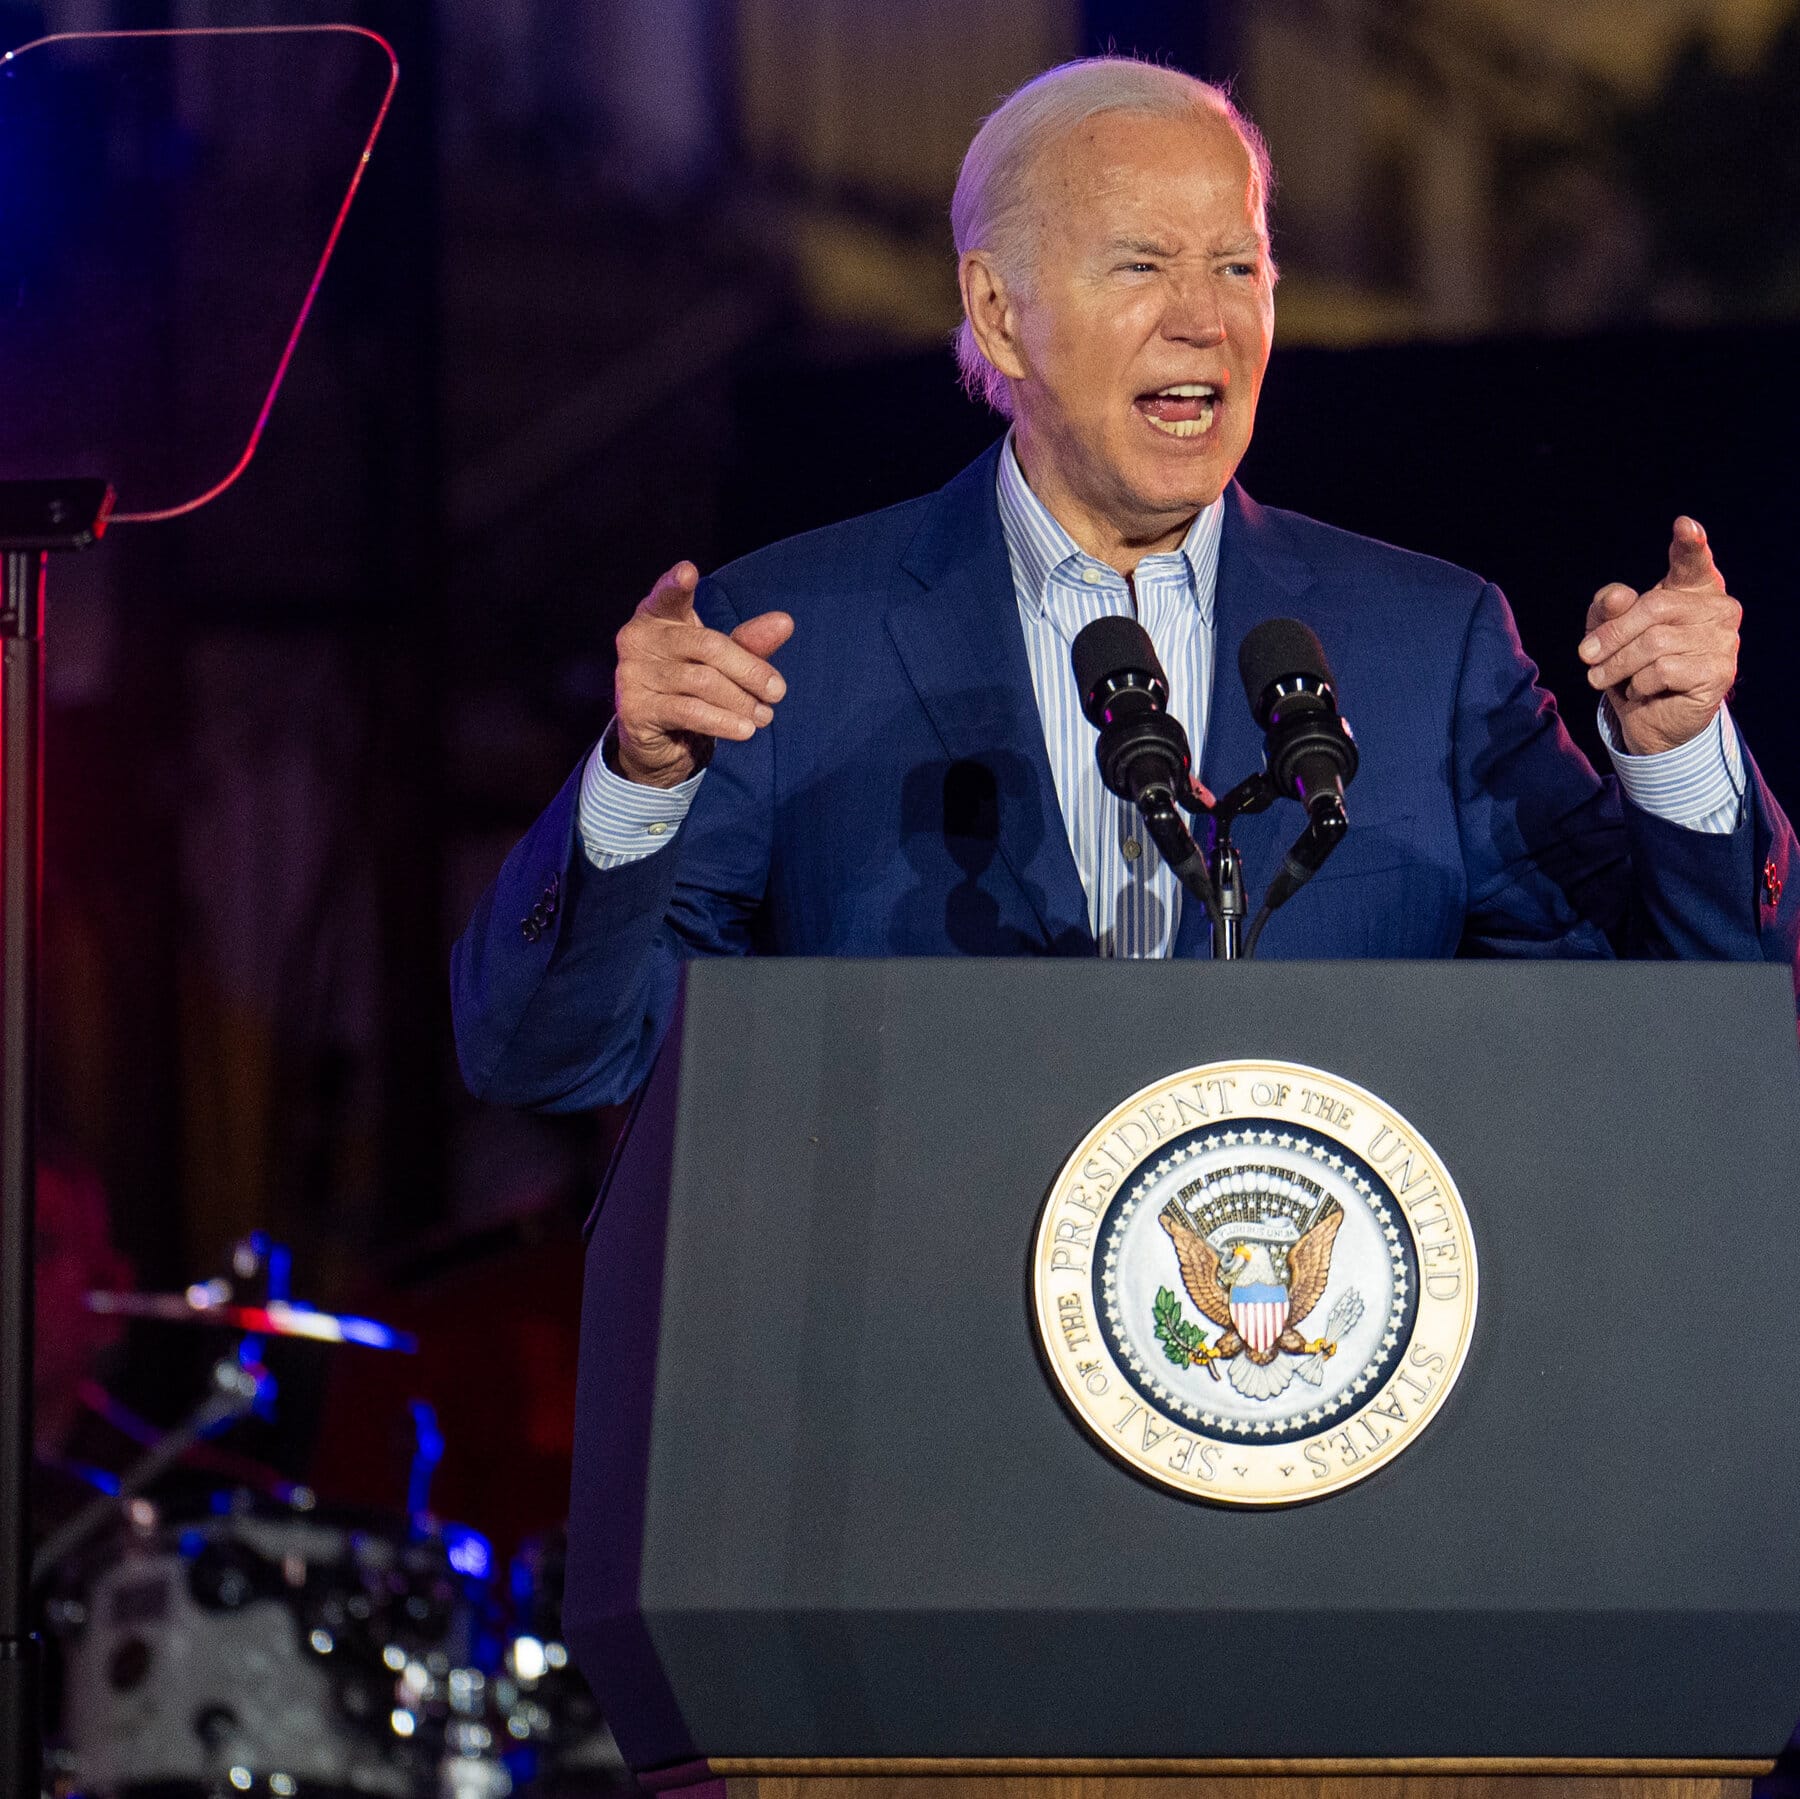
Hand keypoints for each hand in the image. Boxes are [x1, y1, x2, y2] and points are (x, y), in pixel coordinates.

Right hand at [612, 562, 792, 786]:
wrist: (660, 740)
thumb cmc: (691, 689)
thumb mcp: (722, 662)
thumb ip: (749, 642)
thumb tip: (785, 622)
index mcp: (657, 616)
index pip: (668, 596)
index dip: (676, 584)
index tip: (688, 572)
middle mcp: (639, 639)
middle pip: (707, 645)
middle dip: (749, 670)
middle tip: (777, 692)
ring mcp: (632, 673)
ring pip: (702, 681)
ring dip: (741, 702)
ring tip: (764, 716)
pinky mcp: (635, 709)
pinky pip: (689, 711)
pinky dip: (723, 721)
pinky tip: (745, 730)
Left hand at [1579, 516, 1740, 756]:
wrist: (1649, 716)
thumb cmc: (1632, 663)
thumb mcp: (1610, 631)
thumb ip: (1609, 609)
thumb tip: (1618, 596)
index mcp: (1694, 588)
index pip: (1693, 561)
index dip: (1690, 544)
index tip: (1684, 526)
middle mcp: (1718, 608)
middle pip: (1654, 607)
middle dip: (1611, 635)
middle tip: (1585, 656)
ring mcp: (1724, 640)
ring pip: (1655, 643)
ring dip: (1618, 664)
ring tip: (1605, 677)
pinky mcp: (1719, 672)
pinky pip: (1663, 670)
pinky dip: (1639, 683)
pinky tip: (1641, 690)